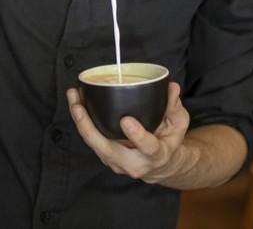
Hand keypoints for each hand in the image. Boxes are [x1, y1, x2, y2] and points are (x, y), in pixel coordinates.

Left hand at [67, 82, 191, 183]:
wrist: (161, 165)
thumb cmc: (170, 140)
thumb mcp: (179, 124)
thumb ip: (174, 107)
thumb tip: (173, 87)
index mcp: (156, 155)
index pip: (148, 147)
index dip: (137, 135)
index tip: (127, 120)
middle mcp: (134, 164)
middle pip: (108, 151)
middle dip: (89, 130)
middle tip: (79, 107)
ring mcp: (117, 163)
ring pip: (95, 146)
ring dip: (80, 122)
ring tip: (74, 98)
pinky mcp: (106, 157)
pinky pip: (92, 140)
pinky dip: (82, 122)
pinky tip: (76, 102)